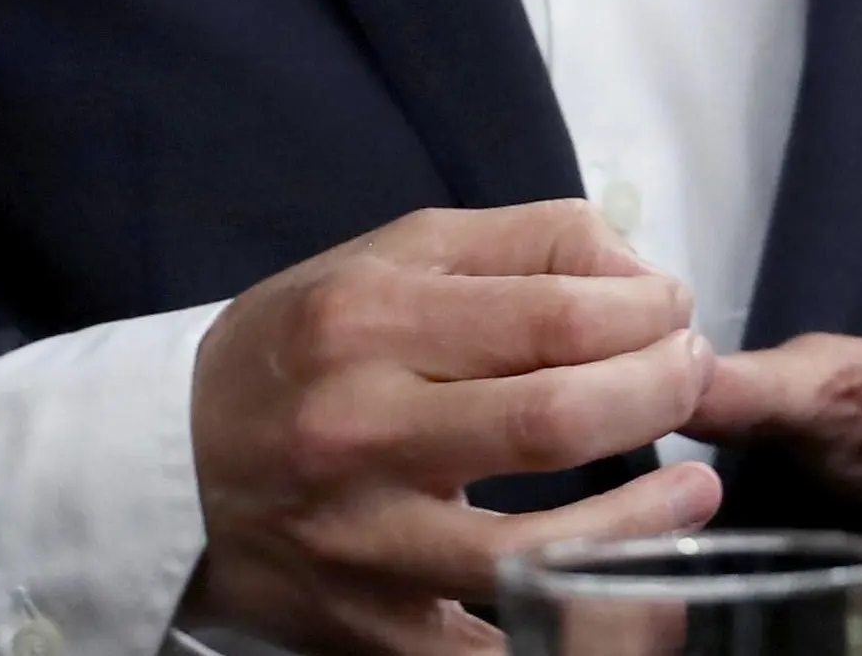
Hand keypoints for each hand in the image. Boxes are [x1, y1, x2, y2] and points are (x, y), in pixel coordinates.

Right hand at [184, 200, 723, 655]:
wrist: (167, 467)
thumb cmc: (303, 349)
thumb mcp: (393, 258)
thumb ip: (527, 245)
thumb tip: (643, 275)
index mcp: (370, 326)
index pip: (554, 315)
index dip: (647, 314)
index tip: (675, 313)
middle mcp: (362, 434)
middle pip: (555, 421)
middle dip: (659, 394)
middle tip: (691, 378)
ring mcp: (365, 545)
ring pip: (535, 551)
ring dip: (644, 523)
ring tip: (694, 491)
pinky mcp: (369, 629)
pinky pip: (485, 648)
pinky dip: (565, 627)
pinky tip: (619, 592)